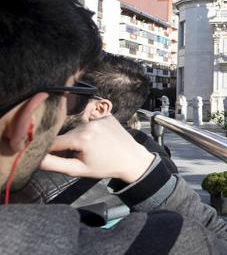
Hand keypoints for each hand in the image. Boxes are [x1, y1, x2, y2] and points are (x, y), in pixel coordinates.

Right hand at [40, 116, 154, 183]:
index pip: (54, 142)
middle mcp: (89, 124)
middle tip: (80, 155)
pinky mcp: (107, 115)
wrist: (131, 159)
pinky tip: (100, 139)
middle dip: (68, 145)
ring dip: (79, 137)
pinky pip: (91, 122)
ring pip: (78, 128)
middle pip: (66, 134)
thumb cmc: (105, 167)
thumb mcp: (78, 170)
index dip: (50, 150)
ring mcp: (99, 118)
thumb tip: (36, 159)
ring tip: (91, 148)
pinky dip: (91, 130)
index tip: (52, 156)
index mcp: (81, 138)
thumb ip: (54, 164)